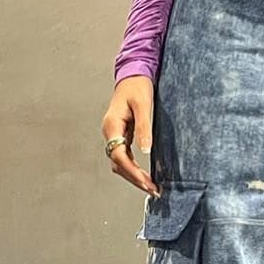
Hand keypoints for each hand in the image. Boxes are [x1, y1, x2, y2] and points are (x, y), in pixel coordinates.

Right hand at [103, 76, 158, 194]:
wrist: (133, 74)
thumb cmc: (138, 86)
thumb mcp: (143, 105)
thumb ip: (143, 128)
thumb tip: (145, 151)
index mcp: (112, 125)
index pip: (118, 155)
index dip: (132, 171)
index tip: (146, 182)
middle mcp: (110, 132)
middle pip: (118, 163)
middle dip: (134, 178)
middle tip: (152, 190)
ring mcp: (114, 134)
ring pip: (120, 162)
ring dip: (133, 175)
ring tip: (151, 186)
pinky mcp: (121, 134)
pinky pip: (124, 156)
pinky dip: (133, 167)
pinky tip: (144, 174)